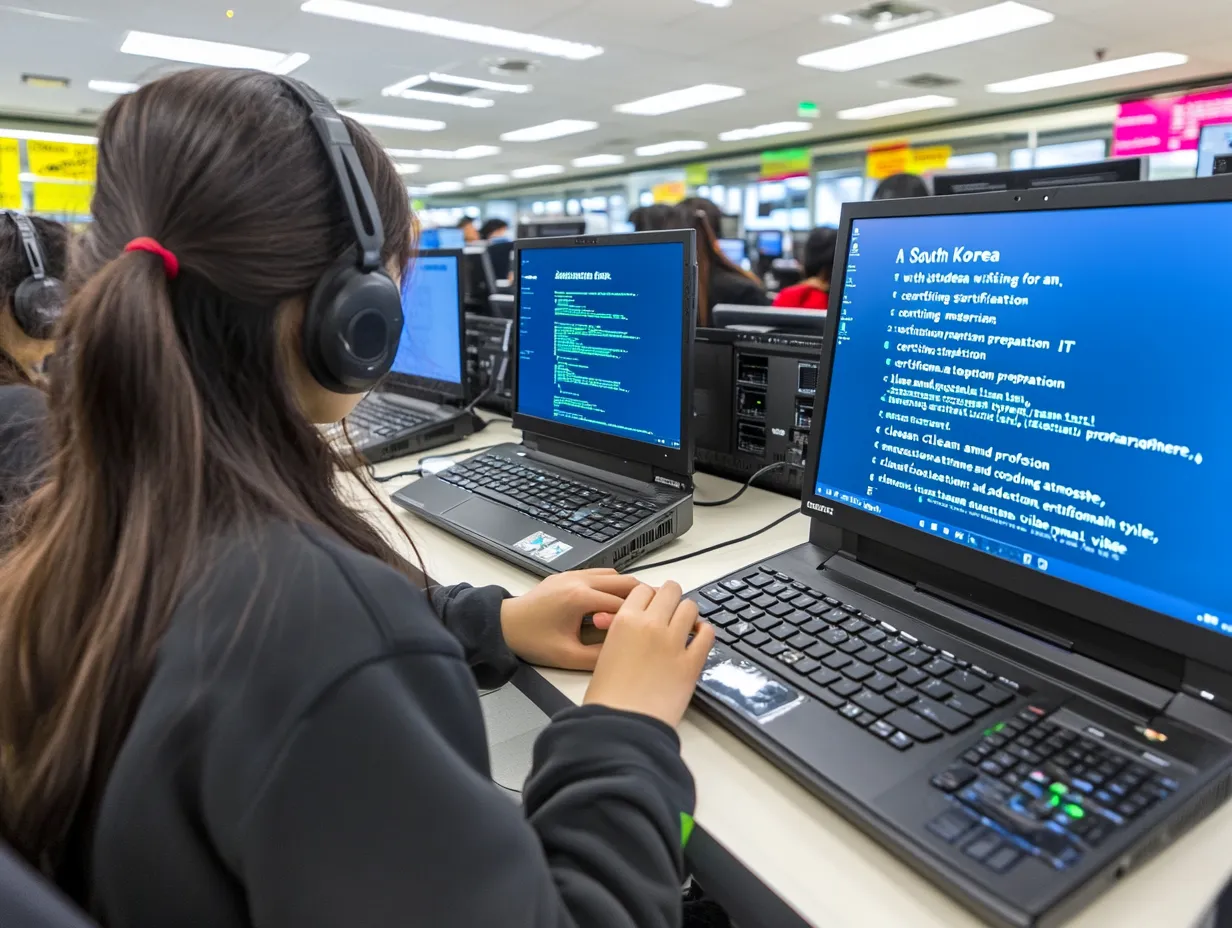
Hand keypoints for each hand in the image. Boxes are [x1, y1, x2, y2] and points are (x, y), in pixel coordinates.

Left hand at [500, 569, 640, 669]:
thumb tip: (626, 654)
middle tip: (655, 612)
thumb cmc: (533, 641)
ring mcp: (573, 574)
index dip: (640, 614)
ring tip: (635, 610)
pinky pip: (600, 574)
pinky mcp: (568, 574)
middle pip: (625, 581)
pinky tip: (613, 603)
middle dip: (642, 596)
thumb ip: (599, 657)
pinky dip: (612, 585)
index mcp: (580, 598)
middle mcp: (579, 580)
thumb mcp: (567, 656)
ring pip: (614, 574)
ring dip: (627, 589)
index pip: (623, 601)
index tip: (651, 626)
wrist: (505, 625)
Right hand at [584, 582, 714, 728]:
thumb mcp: (605, 654)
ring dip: (688, 614)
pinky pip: (707, 634)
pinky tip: (699, 639)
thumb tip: (637, 630)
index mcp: (624, 621)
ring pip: (690, 607)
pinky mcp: (692, 662)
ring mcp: (673, 642)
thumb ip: (623, 634)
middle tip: (671, 610)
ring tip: (685, 626)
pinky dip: (705, 632)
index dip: (649, 597)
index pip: (643, 590)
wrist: (622, 725)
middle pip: (670, 590)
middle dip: (672, 598)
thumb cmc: (608, 698)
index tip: (653, 604)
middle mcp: (650, 625)